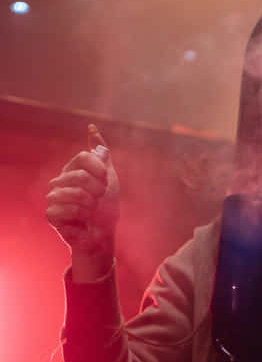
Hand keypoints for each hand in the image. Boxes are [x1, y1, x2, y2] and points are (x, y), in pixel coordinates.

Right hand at [46, 124, 119, 259]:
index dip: (100, 170)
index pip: (84, 157)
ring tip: (90, 211)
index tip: (105, 181)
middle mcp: (60, 180)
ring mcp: (53, 197)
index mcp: (72, 169)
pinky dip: (82, 216)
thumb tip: (92, 128)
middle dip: (98, 191)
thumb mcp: (109, 176)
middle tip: (98, 199)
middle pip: (81, 176)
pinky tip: (81, 220)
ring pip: (77, 194)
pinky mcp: (51, 214)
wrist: (102, 234)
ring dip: (92, 205)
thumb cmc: (106, 206)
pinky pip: (70, 209)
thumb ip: (101, 153)